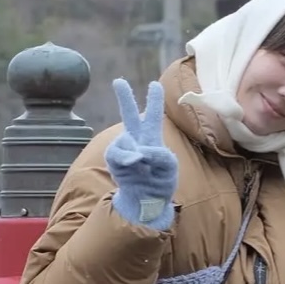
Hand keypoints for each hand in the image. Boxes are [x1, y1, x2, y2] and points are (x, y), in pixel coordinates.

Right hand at [105, 79, 178, 229]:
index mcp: (152, 138)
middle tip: (118, 81)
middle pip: (130, 116)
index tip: (155, 84)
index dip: (154, 100)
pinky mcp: (114, 160)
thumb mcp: (169, 167)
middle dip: (124, 98)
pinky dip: (127, 157)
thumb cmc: (160, 182)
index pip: (154, 116)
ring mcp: (124, 150)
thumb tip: (138, 151)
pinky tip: (134, 164)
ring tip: (141, 164)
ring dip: (134, 152)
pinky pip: (117, 152)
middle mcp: (137, 140)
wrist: (146, 202)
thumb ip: (159, 154)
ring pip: (125, 139)